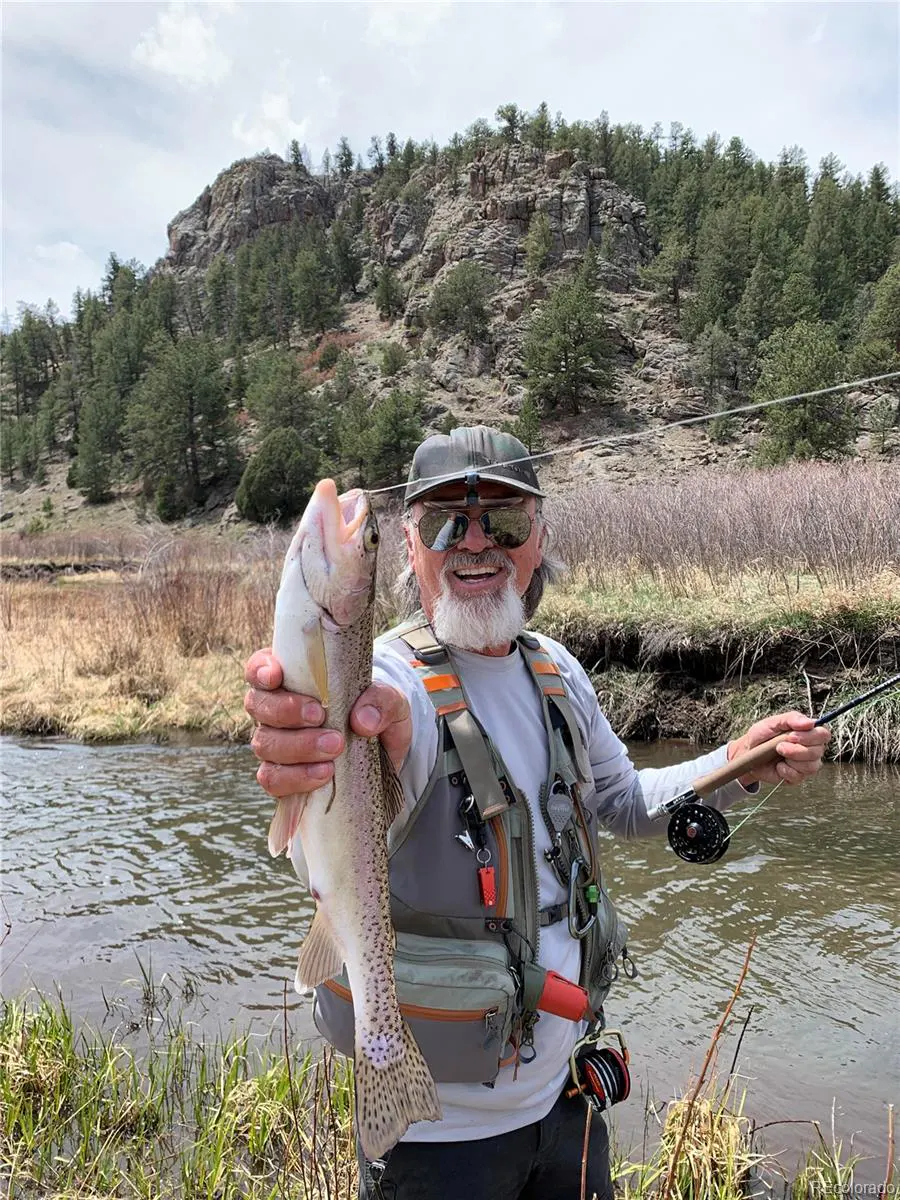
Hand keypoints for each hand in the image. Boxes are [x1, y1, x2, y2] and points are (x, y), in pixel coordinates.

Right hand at [244, 648, 411, 798]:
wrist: (385, 759)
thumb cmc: (378, 717)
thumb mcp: (392, 701)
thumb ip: (382, 699)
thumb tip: (362, 719)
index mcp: (295, 680)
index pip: (260, 668)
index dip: (261, 670)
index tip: (276, 677)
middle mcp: (278, 710)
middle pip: (257, 705)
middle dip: (287, 710)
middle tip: (321, 716)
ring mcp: (277, 744)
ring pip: (264, 743)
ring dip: (298, 746)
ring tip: (334, 747)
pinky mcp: (283, 777)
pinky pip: (272, 778)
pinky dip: (296, 776)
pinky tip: (324, 773)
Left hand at [727, 711, 830, 787]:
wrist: (747, 753)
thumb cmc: (761, 736)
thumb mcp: (772, 722)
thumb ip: (791, 719)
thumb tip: (810, 722)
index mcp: (808, 733)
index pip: (824, 735)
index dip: (811, 736)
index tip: (792, 736)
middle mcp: (811, 749)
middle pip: (818, 751)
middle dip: (797, 749)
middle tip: (779, 746)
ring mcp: (805, 764)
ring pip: (811, 766)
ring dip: (792, 759)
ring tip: (777, 753)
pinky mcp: (797, 777)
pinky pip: (799, 776)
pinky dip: (785, 770)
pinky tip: (778, 766)